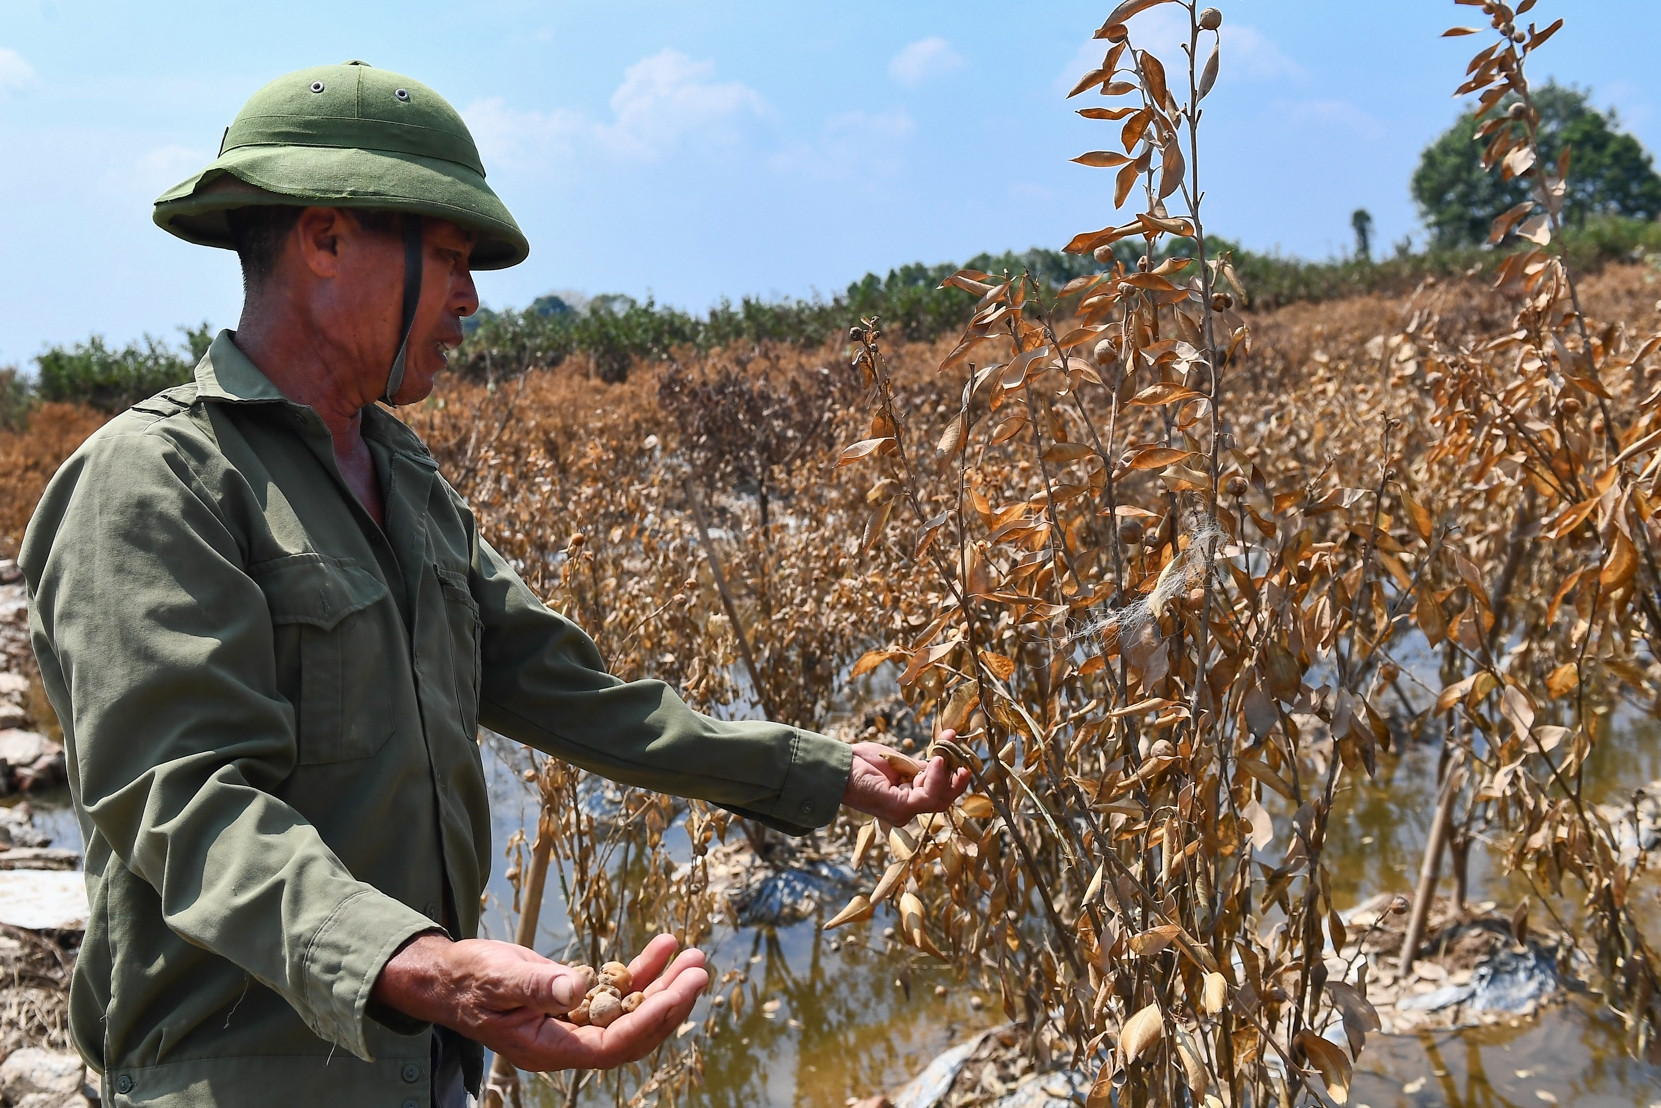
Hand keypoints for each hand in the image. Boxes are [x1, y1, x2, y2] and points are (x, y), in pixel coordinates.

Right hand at [372, 932, 707, 1069]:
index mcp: (551, 1049)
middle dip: (670, 1001)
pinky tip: (663, 946)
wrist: (450, 974)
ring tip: (691, 953)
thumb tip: (577, 987)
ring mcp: (574, 1022)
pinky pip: (618, 991)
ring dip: (663, 984)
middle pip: (634, 1031)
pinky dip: (642, 971)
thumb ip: (537, 986)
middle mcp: (569, 1041)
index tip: (685, 989)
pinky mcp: (576, 1000)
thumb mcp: (500, 980)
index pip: (616, 1045)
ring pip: (632, 1010)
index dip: (655, 1019)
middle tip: (700, 967)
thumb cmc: (469, 979)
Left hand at [841, 730, 971, 823]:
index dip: (950, 770)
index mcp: (907, 798)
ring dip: (946, 775)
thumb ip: (919, 767)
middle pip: (943, 799)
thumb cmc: (862, 763)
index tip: (953, 744)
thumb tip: (943, 759)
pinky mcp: (900, 808)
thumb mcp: (899, 762)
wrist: (839, 765)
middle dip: (956, 777)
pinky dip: (936, 778)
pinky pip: (928, 796)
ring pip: (939, 799)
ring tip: (943, 755)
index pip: (938, 790)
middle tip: (962, 755)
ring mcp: (904, 812)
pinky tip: (937, 761)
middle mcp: (907, 809)